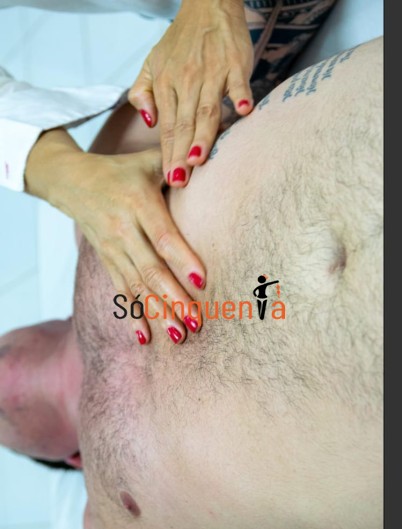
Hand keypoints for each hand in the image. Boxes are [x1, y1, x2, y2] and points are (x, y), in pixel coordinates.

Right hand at [25, 130, 204, 344]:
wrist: (72, 182)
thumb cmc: (121, 170)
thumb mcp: (147, 161)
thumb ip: (176, 166)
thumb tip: (211, 160)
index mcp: (138, 203)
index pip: (163, 236)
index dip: (182, 259)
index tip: (202, 282)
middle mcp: (123, 230)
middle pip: (150, 269)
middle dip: (174, 298)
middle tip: (195, 322)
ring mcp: (113, 249)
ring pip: (136, 287)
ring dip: (158, 314)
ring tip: (178, 337)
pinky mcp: (107, 261)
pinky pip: (120, 291)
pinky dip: (131, 316)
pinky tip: (144, 338)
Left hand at [129, 0, 252, 186]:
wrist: (207, 5)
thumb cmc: (181, 41)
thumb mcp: (151, 63)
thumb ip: (143, 93)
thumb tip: (148, 122)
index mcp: (167, 84)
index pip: (168, 127)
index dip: (168, 154)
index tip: (170, 178)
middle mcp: (187, 81)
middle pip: (185, 124)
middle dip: (181, 154)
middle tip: (181, 180)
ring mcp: (212, 73)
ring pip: (207, 109)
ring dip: (203, 135)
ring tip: (198, 159)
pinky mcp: (234, 64)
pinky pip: (238, 82)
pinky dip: (241, 95)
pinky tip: (244, 112)